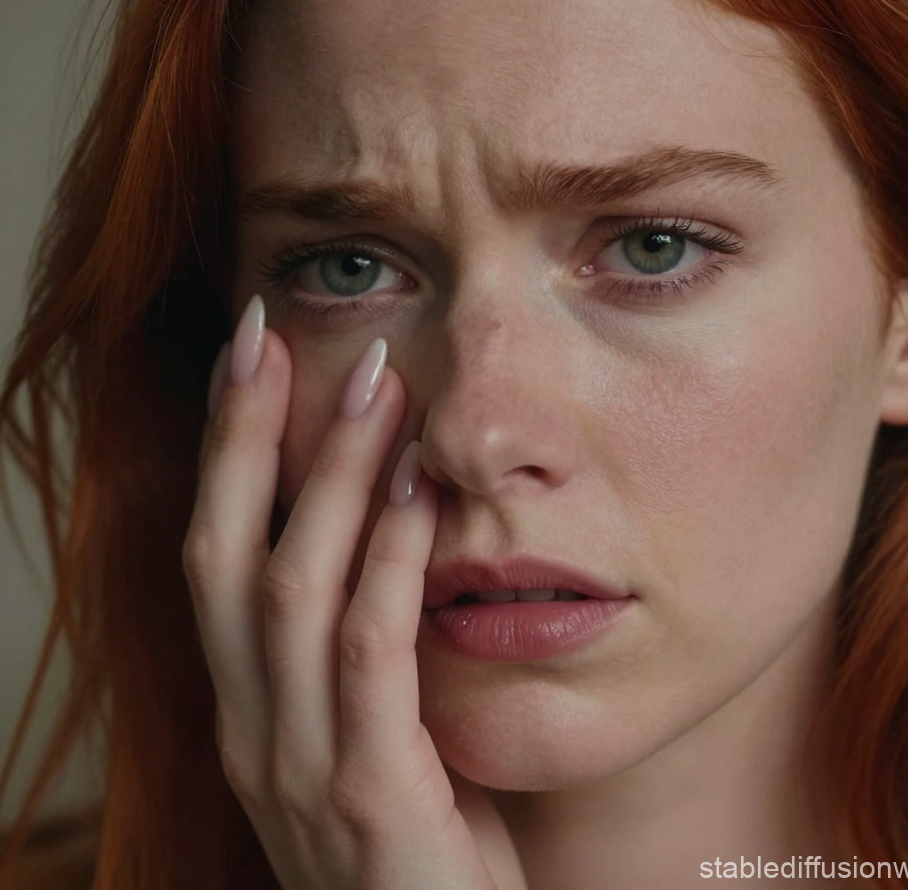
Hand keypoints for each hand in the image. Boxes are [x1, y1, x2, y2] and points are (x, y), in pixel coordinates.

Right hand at [182, 306, 528, 889]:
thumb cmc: (425, 840)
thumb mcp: (378, 735)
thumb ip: (364, 649)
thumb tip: (392, 528)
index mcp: (250, 711)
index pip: (216, 557)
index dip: (224, 452)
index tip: (247, 357)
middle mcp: (252, 732)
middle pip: (224, 555)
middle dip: (245, 438)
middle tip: (270, 335)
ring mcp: (297, 768)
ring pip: (290, 590)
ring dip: (333, 478)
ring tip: (376, 385)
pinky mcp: (366, 798)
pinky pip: (368, 653)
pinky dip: (389, 562)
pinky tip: (421, 489)